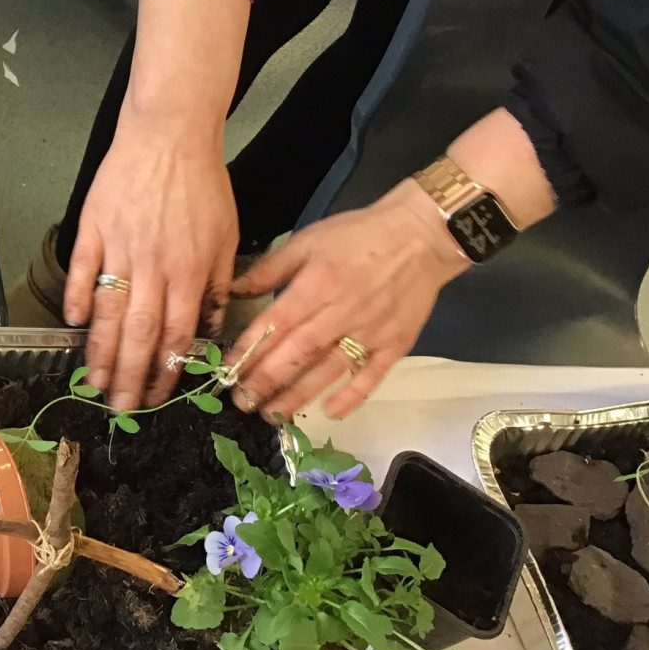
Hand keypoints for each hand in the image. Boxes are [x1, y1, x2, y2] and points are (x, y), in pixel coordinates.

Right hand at [62, 112, 237, 411]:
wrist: (169, 134)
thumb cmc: (202, 184)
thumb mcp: (225, 235)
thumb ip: (216, 284)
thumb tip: (206, 328)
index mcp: (188, 273)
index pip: (175, 337)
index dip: (164, 374)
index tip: (154, 399)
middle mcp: (154, 267)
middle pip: (139, 335)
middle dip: (129, 377)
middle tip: (120, 407)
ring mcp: (120, 248)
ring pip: (108, 311)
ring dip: (100, 351)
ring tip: (94, 381)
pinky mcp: (94, 227)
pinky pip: (83, 270)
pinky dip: (79, 297)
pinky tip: (76, 323)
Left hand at [224, 180, 468, 420]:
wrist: (420, 236)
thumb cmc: (357, 235)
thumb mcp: (307, 240)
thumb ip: (270, 269)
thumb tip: (235, 290)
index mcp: (317, 284)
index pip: (276, 324)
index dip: (250, 350)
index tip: (227, 372)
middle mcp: (342, 312)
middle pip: (299, 353)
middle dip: (266, 381)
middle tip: (241, 402)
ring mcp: (371, 331)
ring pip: (329, 370)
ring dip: (299, 396)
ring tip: (272, 414)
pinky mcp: (396, 344)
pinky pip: (372, 376)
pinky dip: (352, 396)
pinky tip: (330, 413)